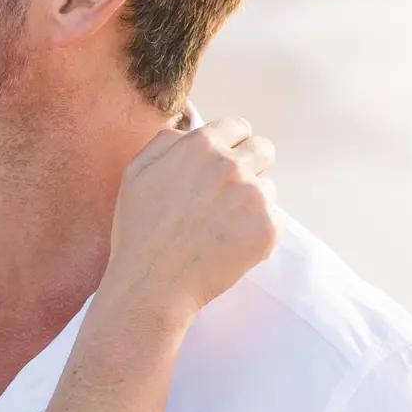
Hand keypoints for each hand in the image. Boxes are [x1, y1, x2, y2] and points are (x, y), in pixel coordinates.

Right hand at [105, 117, 277, 324]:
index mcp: (201, 147)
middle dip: (251, 166)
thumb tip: (188, 130)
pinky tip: (228, 246)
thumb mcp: (135, 174)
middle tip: (227, 195)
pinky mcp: (267, 229)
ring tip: (219, 228)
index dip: (231, 144)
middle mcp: (232, 165)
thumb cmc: (139, 231)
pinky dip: (257, 233)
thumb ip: (165, 142)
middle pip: (264, 150)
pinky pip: (275, 221)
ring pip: (268, 189)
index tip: (224, 163)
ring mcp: (254, 197)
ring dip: (250, 204)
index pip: (238, 127)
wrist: (152, 284)